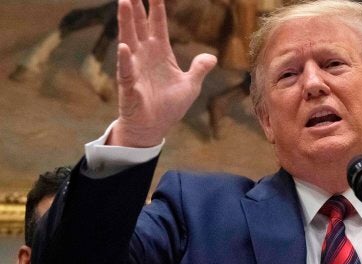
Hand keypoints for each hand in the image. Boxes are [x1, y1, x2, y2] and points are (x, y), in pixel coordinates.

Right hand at [109, 0, 216, 146]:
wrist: (153, 128)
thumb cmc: (168, 107)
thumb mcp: (190, 86)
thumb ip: (199, 69)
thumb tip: (212, 57)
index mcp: (160, 53)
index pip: (157, 25)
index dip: (157, 8)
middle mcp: (145, 56)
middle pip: (140, 25)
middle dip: (136, 7)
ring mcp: (134, 68)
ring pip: (129, 40)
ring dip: (126, 23)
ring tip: (124, 3)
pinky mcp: (129, 85)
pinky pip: (126, 70)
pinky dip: (125, 59)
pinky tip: (124, 47)